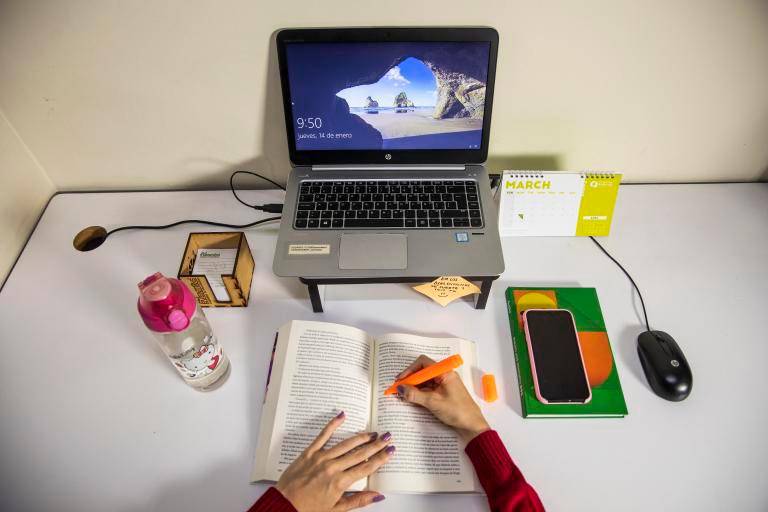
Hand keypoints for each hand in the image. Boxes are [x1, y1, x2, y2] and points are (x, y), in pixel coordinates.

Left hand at [275, 411, 393, 511]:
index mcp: (340, 482)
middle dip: (375, 445)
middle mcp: (332, 467)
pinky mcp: (309, 452)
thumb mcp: (336, 509)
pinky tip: (341, 416)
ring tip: (372, 432)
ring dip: (360, 437)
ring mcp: (320, 458)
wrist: (283, 506)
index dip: (380, 458)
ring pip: (345, 444)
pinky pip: (322, 436)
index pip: (366, 467)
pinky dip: (332, 425)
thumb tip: (377, 496)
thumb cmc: (308, 510)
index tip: (390, 451)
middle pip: (359, 453)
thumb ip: (358, 500)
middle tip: (387, 436)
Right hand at [395, 355, 489, 442]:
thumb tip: (400, 389)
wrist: (472, 426)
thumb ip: (415, 395)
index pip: (423, 363)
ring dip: (414, 387)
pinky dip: (419, 393)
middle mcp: (444, 375)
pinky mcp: (443, 392)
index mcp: (445, 372)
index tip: (400, 380)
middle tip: (399, 389)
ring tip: (403, 396)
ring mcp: (444, 384)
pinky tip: (412, 399)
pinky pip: (428, 388)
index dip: (409, 370)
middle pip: (422, 371)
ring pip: (424, 381)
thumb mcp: (433, 402)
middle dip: (410, 379)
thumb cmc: (458, 412)